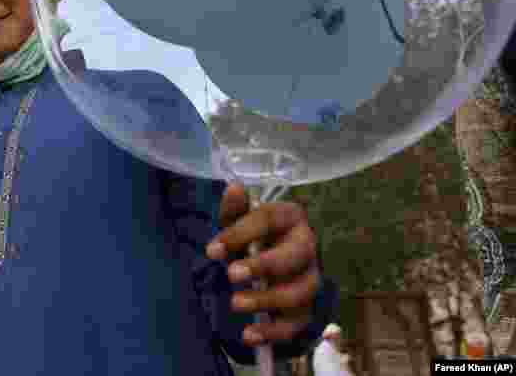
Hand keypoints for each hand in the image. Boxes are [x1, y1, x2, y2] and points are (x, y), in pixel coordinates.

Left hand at [205, 182, 320, 347]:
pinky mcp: (305, 308)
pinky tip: (249, 335)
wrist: (272, 264)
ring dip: (266, 300)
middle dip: (263, 265)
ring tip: (235, 303)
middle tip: (230, 274)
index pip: (269, 219)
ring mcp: (310, 279)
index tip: (211, 249)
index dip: (240, 233)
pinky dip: (274, 332)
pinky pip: (297, 323)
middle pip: (294, 256)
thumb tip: (233, 187)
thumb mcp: (239, 221)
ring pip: (298, 292)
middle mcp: (307, 247)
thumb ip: (234, 209)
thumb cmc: (253, 237)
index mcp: (290, 218)